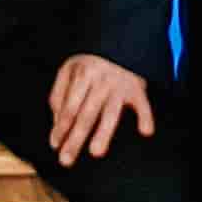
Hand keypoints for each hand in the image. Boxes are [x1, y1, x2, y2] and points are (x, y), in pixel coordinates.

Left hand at [44, 53, 158, 167]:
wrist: (121, 40)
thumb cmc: (91, 61)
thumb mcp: (69, 69)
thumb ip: (59, 94)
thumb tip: (56, 123)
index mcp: (82, 76)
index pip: (69, 107)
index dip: (61, 127)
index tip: (55, 145)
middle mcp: (100, 82)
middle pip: (86, 115)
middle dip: (75, 139)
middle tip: (66, 160)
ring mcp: (120, 86)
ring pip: (111, 114)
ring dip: (103, 133)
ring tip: (96, 152)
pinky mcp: (137, 89)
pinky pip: (143, 105)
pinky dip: (146, 117)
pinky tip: (145, 132)